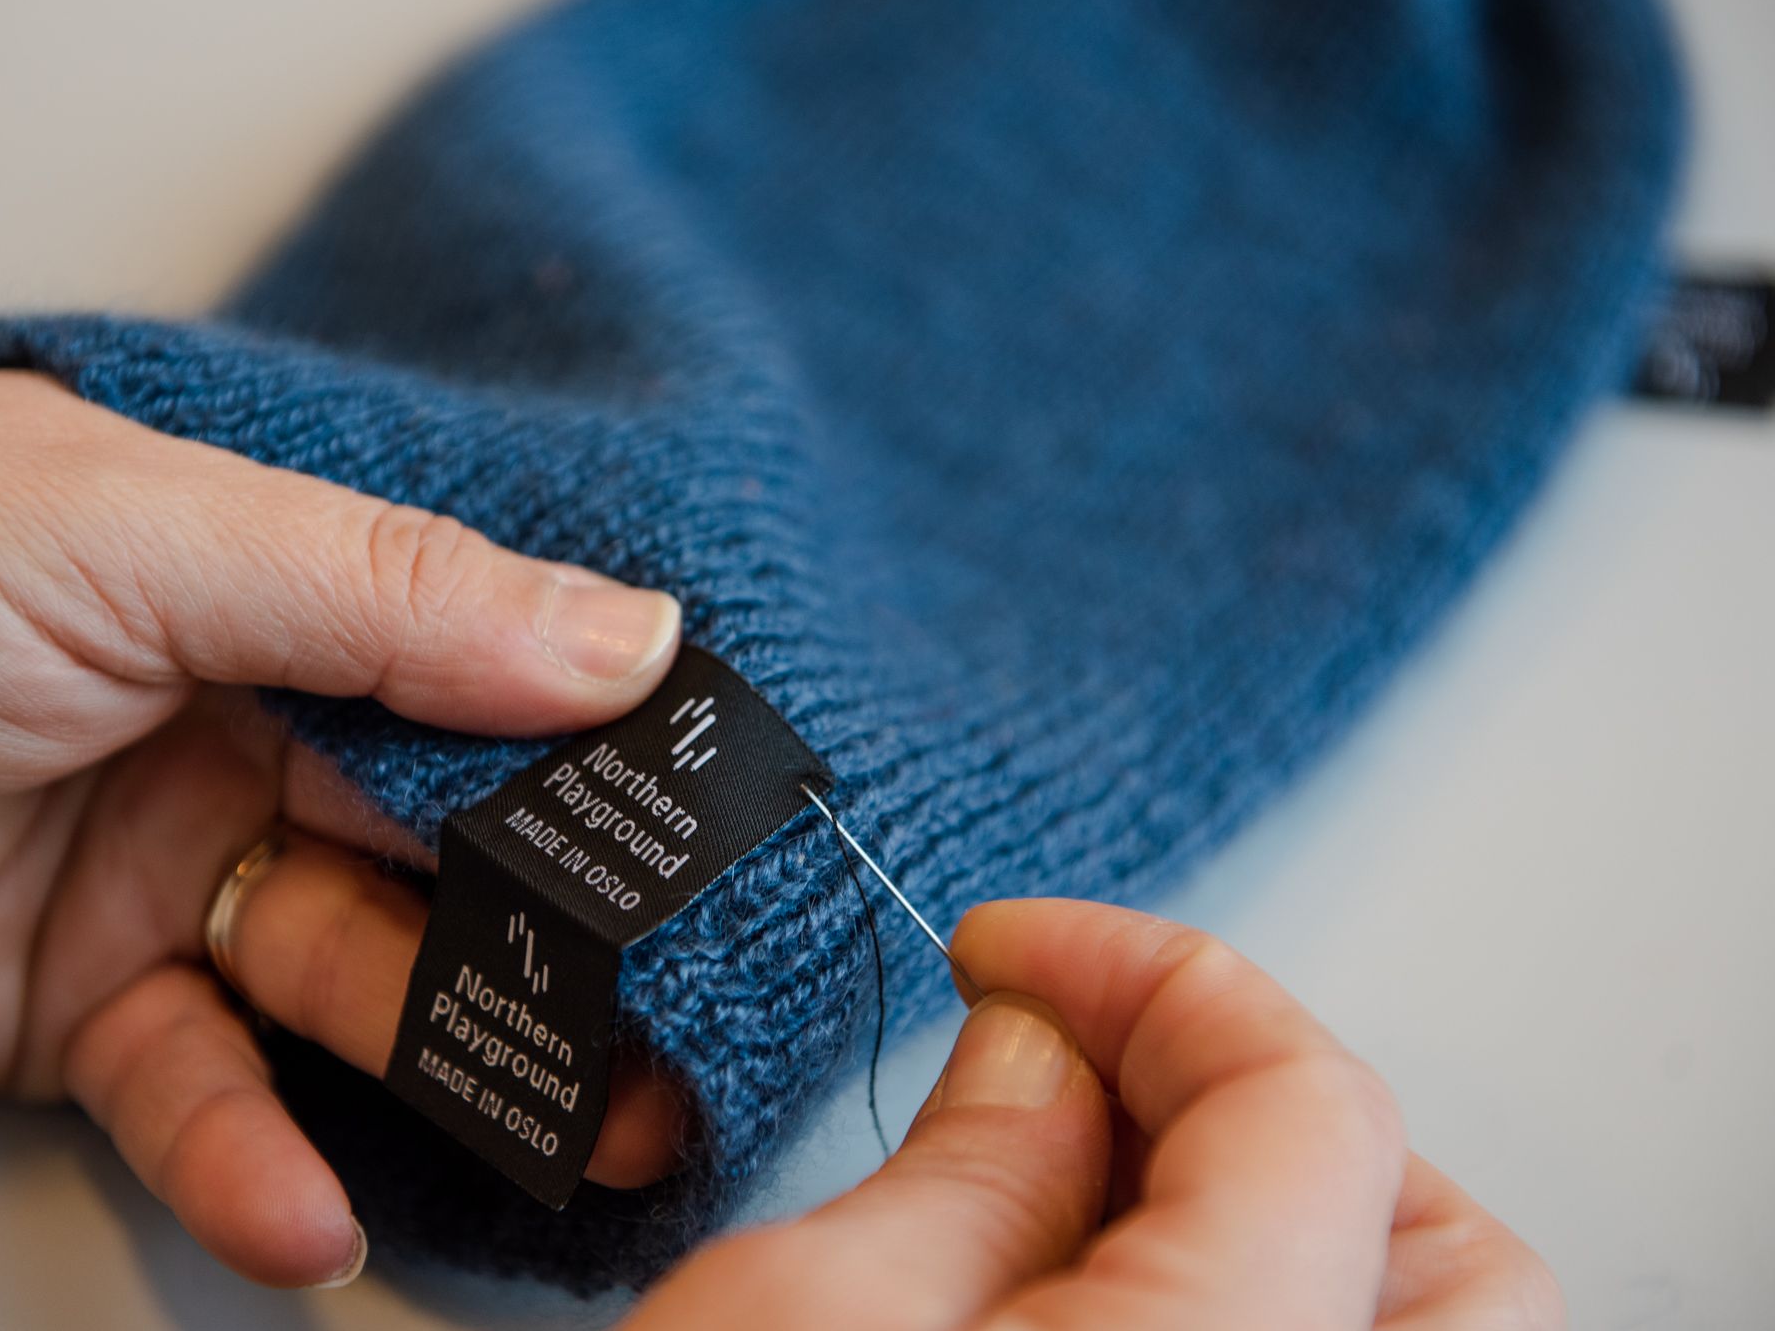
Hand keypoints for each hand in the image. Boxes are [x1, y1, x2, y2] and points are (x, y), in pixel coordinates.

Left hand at [0, 373, 687, 1286]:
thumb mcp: (124, 537)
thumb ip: (383, 595)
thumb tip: (627, 637)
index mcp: (274, 583)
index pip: (487, 681)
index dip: (602, 772)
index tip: (718, 863)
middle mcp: (243, 727)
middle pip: (445, 850)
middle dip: (557, 949)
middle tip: (673, 1042)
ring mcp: (167, 873)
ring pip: (349, 981)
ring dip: (440, 1066)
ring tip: (557, 1142)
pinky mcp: (76, 1010)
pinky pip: (194, 1093)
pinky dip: (247, 1159)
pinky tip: (300, 1208)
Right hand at [628, 899, 1561, 1329]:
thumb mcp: (801, 1324)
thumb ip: (967, 1164)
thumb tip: (1043, 1050)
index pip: (1304, 1108)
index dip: (1154, 976)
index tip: (1018, 950)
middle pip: (1443, 1253)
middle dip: (1266, 1108)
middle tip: (1093, 1063)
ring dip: (1285, 1224)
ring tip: (1101, 1187)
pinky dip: (1251, 1321)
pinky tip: (1107, 1302)